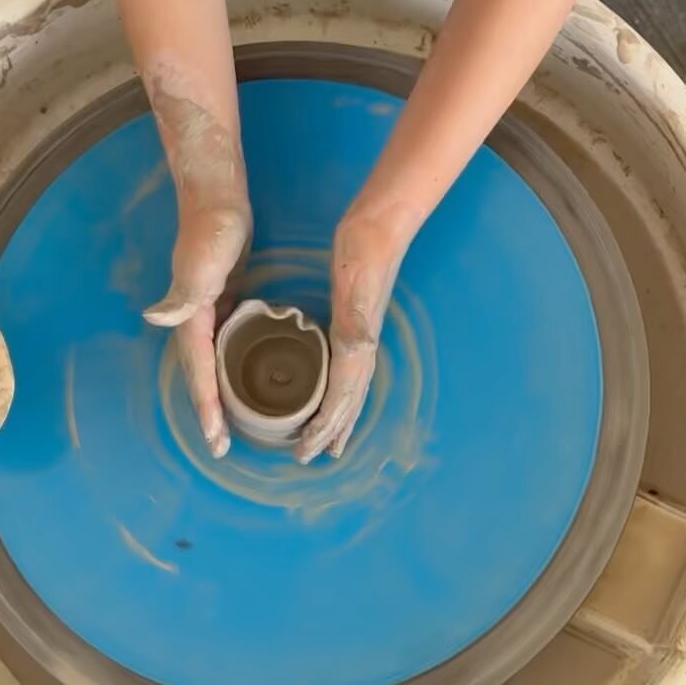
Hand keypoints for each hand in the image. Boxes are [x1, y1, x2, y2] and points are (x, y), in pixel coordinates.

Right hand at [144, 197, 250, 456]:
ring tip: (234, 425)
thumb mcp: (202, 262)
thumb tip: (156, 318)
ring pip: (213, 364)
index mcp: (190, 320)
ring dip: (221, 395)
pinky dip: (232, 367)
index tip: (217, 441)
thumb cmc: (212, 228)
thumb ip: (183, 294)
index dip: (207, 410)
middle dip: (210, 414)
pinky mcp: (224, 301)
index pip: (198, 375)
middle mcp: (195, 322)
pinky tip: (247, 378)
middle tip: (223, 448)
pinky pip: (226, 345)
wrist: (215, 196)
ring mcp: (209, 312)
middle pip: (202, 378)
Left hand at [296, 214, 404, 463]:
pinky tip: (328, 390)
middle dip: (330, 432)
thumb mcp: (355, 284)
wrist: (380, 226)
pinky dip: (338, 390)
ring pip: (350, 389)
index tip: (305, 450)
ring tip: (328, 440)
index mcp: (357, 343)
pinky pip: (345, 370)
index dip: (323, 426)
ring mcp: (361, 336)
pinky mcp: (354, 323)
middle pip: (348, 401)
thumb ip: (357, 319)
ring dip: (339, 417)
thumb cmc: (364, 252)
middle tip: (312, 457)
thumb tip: (358, 353)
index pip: (339, 397)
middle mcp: (362, 345)